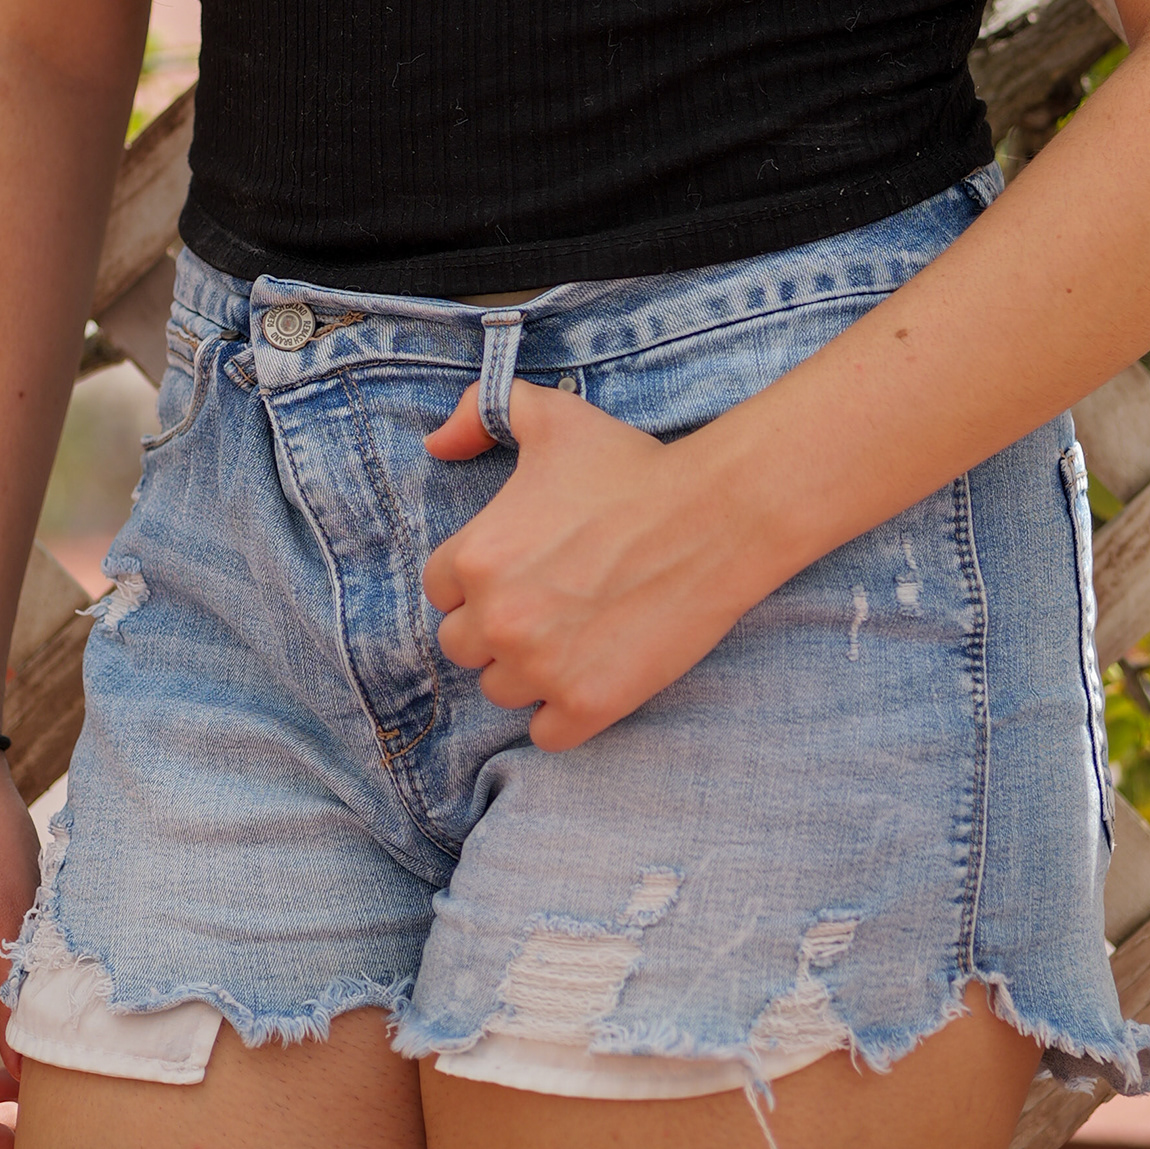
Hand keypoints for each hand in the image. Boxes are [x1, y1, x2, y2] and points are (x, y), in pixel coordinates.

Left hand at [421, 379, 766, 748]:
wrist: (713, 515)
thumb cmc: (630, 464)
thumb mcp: (547, 415)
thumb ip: (476, 414)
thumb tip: (436, 444)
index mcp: (476, 556)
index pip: (441, 591)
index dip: (478, 581)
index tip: (520, 569)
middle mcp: (498, 619)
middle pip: (463, 647)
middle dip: (497, 627)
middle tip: (549, 601)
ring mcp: (542, 669)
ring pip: (501, 691)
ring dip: (528, 670)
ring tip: (575, 632)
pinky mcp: (588, 706)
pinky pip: (545, 734)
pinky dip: (563, 714)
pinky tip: (591, 672)